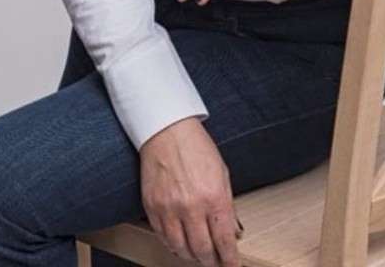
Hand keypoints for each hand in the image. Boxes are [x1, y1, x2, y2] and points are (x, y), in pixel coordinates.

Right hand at [140, 117, 242, 266]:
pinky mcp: (152, 208)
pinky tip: (180, 243)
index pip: (224, 240)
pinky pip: (163, 238)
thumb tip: (232, 231)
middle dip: (211, 261)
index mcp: (214, 196)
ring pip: (181, 249)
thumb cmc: (196, 147)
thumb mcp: (222, 173)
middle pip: (202, 250)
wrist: (167, 131)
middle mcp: (191, 206)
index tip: (232, 266)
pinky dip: (173, 245)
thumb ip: (227, 205)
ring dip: (192, 256)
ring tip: (198, 254)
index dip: (230, 259)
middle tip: (215, 261)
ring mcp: (169, 209)